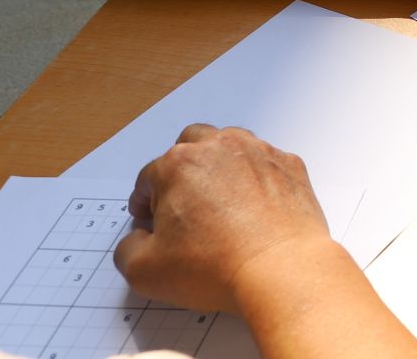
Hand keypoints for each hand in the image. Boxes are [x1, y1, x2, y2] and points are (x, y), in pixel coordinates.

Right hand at [114, 124, 338, 314]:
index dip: (144, 200)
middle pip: (190, 145)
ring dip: (219, 166)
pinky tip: (255, 207)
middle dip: (180, 170)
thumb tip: (139, 237)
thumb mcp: (144, 271)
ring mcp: (259, 152)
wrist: (280, 269)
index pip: (149, 177)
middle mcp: (219, 147)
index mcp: (178, 165)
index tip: (148, 217)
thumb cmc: (215, 267)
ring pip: (231, 145)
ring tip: (219, 200)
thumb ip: (128, 248)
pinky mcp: (289, 165)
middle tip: (181, 202)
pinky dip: (257, 178)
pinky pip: (266, 163)